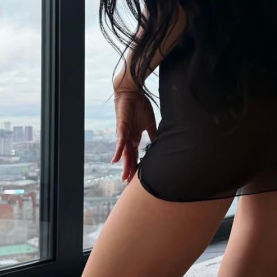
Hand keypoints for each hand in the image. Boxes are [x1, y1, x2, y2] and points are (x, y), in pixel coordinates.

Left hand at [111, 68, 157, 182]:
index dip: (135, 165)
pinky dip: (118, 151)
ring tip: (124, 177)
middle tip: (128, 184)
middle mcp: (128, 138)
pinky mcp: (121, 128)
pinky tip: (116, 161)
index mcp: (135, 137)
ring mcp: (124, 134)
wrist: (132, 92)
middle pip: (129, 157)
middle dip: (129, 170)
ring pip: (124, 153)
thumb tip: (159, 144)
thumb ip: (153, 134)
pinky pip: (120, 142)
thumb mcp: (150, 123)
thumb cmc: (139, 105)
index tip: (136, 178)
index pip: (135, 154)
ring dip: (124, 165)